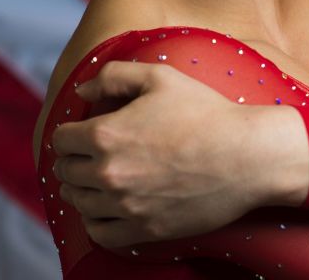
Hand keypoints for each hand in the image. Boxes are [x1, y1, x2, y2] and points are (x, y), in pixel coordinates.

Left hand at [49, 61, 308, 249]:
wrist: (248, 156)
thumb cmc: (207, 112)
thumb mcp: (162, 77)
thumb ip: (114, 76)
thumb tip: (82, 90)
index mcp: (105, 134)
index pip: (60, 140)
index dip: (71, 132)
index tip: (86, 132)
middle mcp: (107, 173)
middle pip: (66, 172)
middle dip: (75, 159)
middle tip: (94, 154)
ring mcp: (124, 205)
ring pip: (78, 202)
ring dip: (83, 189)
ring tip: (101, 179)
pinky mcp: (143, 229)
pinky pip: (100, 232)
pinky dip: (96, 220)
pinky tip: (108, 208)